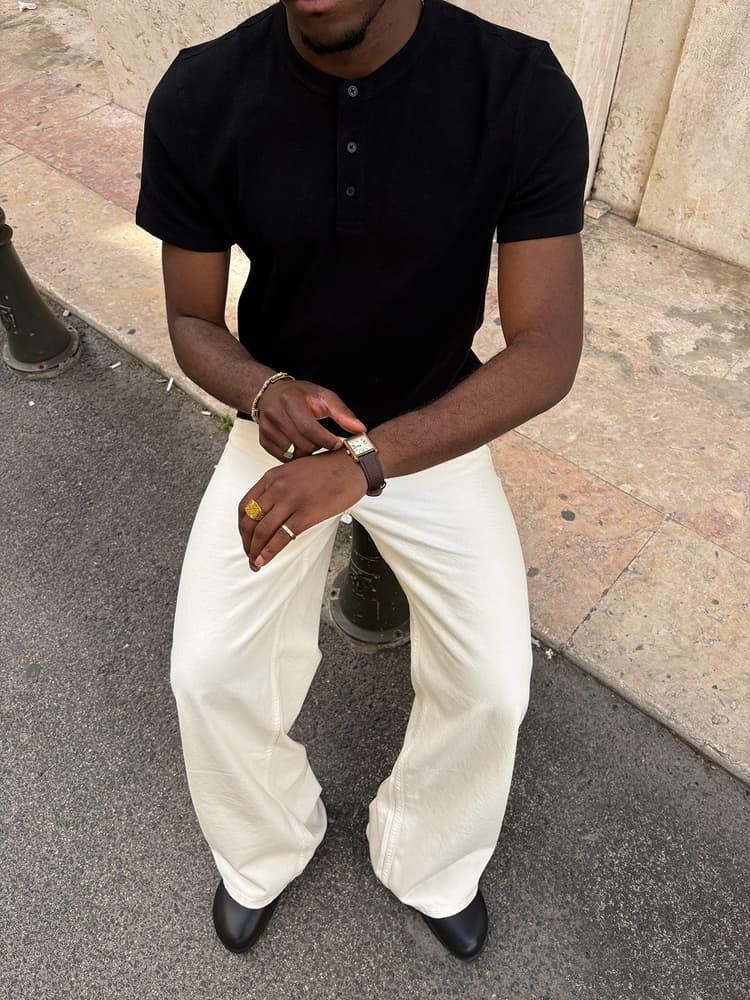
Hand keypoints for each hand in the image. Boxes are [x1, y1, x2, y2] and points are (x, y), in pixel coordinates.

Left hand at [238, 450, 366, 571]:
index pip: (245, 506)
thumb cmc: (327, 470)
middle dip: (247, 543)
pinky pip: (282, 536)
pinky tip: (264, 561)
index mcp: (272, 477)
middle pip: (250, 521)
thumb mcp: (294, 472)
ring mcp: (292, 500)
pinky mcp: (308, 512)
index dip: (242, 527)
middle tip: (250, 556)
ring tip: (256, 563)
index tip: (247, 539)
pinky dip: (269, 551)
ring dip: (255, 551)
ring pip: (262, 530)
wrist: (352, 466)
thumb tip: (270, 511)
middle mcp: (277, 487)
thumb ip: (279, 487)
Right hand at [256, 379, 365, 460]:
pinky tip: (301, 447)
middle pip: (301, 443)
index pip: (308, 428)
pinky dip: (295, 456)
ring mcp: (266, 428)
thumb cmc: (301, 395)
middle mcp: (274, 413)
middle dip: (318, 447)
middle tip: (326, 443)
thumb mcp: (324, 397)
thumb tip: (360, 429)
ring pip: (292, 453)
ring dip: (307, 453)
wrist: (272, 394)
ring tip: (313, 443)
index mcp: (290, 400)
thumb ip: (342, 413)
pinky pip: (283, 458)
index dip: (326, 440)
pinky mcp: (263, 440)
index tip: (337, 444)